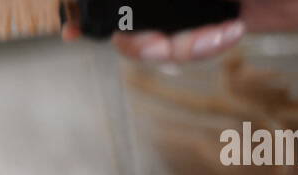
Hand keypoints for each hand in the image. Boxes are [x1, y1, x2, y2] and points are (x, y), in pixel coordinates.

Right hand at [62, 0, 297, 61]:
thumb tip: (137, 0)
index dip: (89, 5)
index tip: (70, 25)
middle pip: (129, 16)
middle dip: (140, 38)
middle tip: (158, 44)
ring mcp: (193, 0)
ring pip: (156, 36)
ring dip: (178, 46)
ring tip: (211, 36)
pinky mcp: (214, 19)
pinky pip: (187, 45)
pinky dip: (202, 47)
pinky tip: (228, 32)